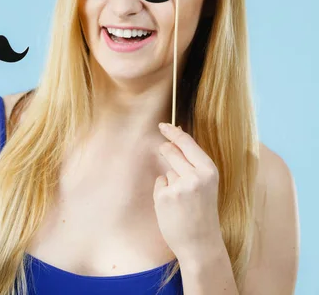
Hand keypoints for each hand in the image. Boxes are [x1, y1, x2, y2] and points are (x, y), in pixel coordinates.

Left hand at [153, 122, 223, 261]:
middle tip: (165, 155)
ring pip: (166, 171)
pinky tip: (173, 207)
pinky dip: (162, 193)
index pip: (188, 144)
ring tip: (181, 201)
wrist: (200, 243)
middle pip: (171, 151)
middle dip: (165, 150)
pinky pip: (159, 184)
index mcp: (209, 170)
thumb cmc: (203, 213)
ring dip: (169, 181)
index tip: (163, 125)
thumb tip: (173, 143)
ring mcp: (178, 186)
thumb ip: (193, 166)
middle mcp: (195, 175)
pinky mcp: (164, 196)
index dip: (174, 132)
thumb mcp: (205, 185)